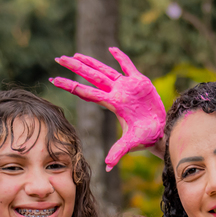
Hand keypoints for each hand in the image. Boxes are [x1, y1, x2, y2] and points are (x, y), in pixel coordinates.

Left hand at [51, 48, 166, 169]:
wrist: (162, 131)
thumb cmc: (146, 137)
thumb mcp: (132, 143)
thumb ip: (119, 152)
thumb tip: (107, 167)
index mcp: (112, 104)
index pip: (87, 92)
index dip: (70, 85)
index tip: (54, 79)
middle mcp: (116, 93)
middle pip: (91, 77)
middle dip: (75, 67)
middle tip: (59, 58)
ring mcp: (127, 87)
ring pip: (105, 70)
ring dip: (91, 62)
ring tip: (76, 55)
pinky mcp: (140, 82)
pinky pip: (129, 66)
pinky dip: (121, 57)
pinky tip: (112, 49)